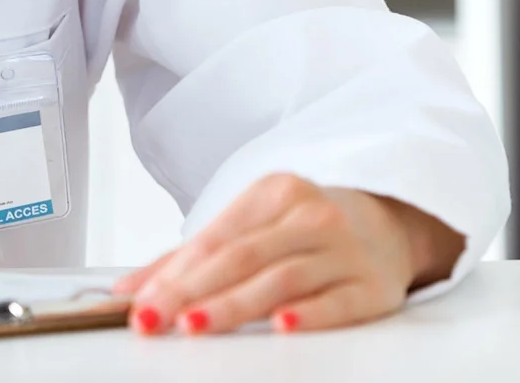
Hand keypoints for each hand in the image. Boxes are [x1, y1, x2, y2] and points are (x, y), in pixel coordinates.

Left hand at [114, 175, 465, 335]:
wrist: (391, 223)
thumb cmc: (305, 228)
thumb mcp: (251, 226)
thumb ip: (188, 258)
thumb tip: (128, 291)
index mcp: (273, 193)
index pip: (213, 239)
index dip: (173, 274)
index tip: (141, 305)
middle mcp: (310, 215)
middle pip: (241, 257)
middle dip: (192, 292)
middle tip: (156, 319)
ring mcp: (344, 249)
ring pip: (281, 278)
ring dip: (234, 305)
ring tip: (196, 325)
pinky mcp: (374, 285)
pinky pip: (338, 301)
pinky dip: (309, 315)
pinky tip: (282, 325)